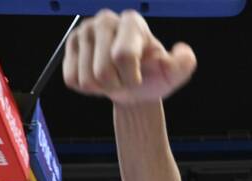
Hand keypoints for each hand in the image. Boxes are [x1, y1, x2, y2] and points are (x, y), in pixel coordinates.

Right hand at [63, 9, 196, 103]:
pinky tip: (98, 78)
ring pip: (86, 79)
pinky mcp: (69, 46)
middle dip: (116, 85)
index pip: (123, 56)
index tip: (139, 77)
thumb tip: (182, 52)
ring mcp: (84, 32)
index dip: (131, 78)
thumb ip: (183, 64)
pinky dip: (87, 88)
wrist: (133, 88)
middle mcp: (105, 20)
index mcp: (132, 22)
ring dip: (101, 88)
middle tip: (124, 80)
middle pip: (102, 71)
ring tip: (112, 79)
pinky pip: (72, 79)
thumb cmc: (152, 78)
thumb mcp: (172, 74)